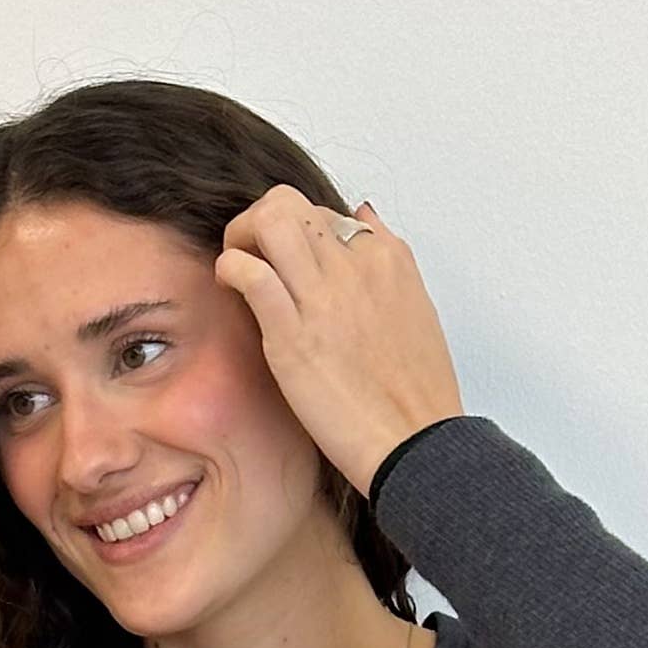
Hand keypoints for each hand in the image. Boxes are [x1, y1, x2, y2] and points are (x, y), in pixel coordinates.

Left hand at [213, 185, 463, 500]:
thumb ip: (386, 262)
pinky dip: (230, 269)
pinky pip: (250, 272)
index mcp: (388, 258)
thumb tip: (364, 213)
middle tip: (252, 254)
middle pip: (292, 203)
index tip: (290, 262)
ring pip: (270, 220)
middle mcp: (356, 265)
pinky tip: (229, 287)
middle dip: (260, 220)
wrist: (416, 444)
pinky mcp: (294, 333)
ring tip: (239, 266)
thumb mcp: (416, 307)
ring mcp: (324, 296)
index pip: (328, 211)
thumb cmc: (417, 393)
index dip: (300, 232)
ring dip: (241, 235)